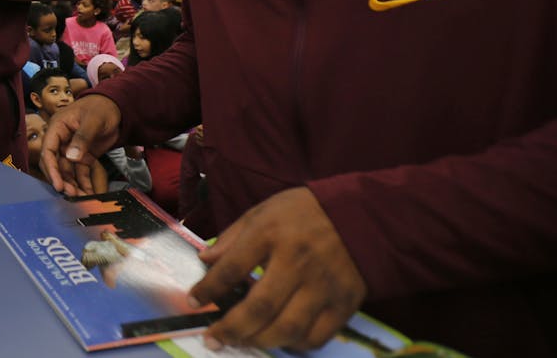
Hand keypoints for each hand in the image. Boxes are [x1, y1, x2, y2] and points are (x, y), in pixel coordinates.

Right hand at [39, 94, 121, 195]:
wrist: (117, 107)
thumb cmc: (102, 107)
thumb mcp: (93, 120)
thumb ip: (82, 138)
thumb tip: (71, 157)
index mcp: (58, 127)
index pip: (48, 150)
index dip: (51, 169)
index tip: (58, 184)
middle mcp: (61, 140)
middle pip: (55, 164)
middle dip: (62, 180)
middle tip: (71, 194)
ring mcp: (72, 149)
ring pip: (67, 171)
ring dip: (73, 185)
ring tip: (81, 197)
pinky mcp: (83, 156)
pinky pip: (80, 173)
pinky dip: (84, 183)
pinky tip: (89, 193)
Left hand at [190, 187, 365, 350]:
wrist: (363, 216)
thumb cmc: (305, 212)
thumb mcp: (263, 211)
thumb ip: (232, 238)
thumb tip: (205, 260)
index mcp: (271, 234)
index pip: (232, 267)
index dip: (208, 289)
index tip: (193, 302)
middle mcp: (296, 263)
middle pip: (260, 307)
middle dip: (231, 329)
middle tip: (212, 339)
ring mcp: (322, 287)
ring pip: (287, 329)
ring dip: (258, 341)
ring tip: (239, 342)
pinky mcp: (343, 305)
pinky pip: (315, 337)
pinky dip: (293, 345)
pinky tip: (278, 339)